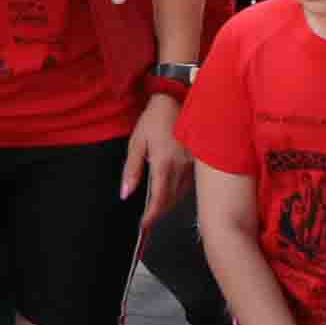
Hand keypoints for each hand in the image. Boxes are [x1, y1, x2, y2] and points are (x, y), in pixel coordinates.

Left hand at [121, 102, 189, 227]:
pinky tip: (171, 190)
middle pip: (172, 200)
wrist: (177, 99)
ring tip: (157, 207)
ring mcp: (193, 165)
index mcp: (164, 164)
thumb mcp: (137, 142)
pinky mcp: (200, 161)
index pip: (159, 199)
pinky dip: (179, 192)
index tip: (144, 226)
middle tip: (147, 219)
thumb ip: (132, 170)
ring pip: (182, 194)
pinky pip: (190, 184)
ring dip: (169, 203)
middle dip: (159, 212)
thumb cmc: (153, 120)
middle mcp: (182, 168)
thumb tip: (125, 194)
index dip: (152, 216)